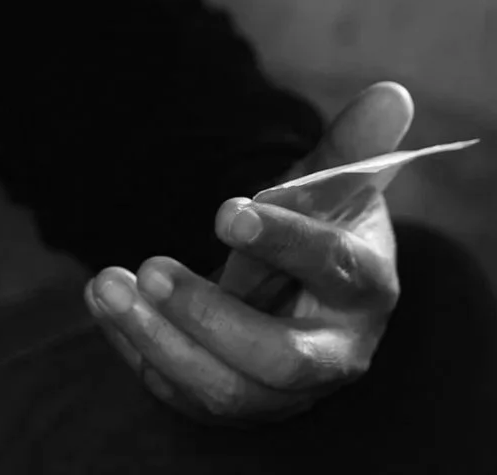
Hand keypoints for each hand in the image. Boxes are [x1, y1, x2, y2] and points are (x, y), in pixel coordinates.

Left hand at [83, 82, 415, 426]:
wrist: (298, 288)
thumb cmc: (320, 229)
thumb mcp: (332, 186)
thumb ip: (352, 144)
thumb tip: (390, 92)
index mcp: (366, 288)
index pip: (333, 270)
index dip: (283, 242)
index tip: (227, 211)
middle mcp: (334, 355)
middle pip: (280, 360)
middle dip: (211, 317)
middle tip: (150, 266)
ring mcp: (283, 395)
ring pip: (225, 390)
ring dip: (159, 338)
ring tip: (106, 284)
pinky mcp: (234, 404)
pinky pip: (181, 392)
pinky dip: (137, 349)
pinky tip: (105, 304)